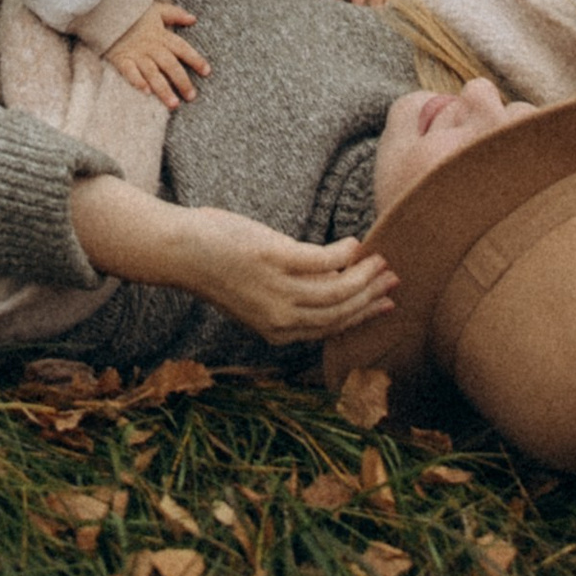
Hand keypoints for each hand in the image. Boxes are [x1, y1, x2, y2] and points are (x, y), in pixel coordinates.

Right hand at [103, 0, 207, 107]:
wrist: (107, 12)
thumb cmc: (135, 14)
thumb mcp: (157, 9)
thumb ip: (176, 14)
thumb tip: (193, 19)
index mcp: (161, 35)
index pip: (182, 48)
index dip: (195, 59)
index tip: (207, 72)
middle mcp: (151, 46)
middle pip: (170, 65)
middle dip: (182, 81)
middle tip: (191, 96)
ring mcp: (136, 54)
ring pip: (153, 73)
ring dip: (163, 89)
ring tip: (173, 104)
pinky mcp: (122, 59)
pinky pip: (130, 72)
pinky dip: (137, 81)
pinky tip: (146, 92)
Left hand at [171, 209, 394, 347]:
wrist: (182, 251)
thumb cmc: (218, 266)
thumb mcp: (257, 294)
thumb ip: (290, 296)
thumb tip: (332, 280)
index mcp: (276, 331)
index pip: (331, 328)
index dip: (361, 316)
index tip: (385, 304)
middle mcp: (280, 318)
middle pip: (339, 312)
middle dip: (370, 296)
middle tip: (394, 280)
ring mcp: (278, 290)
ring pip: (336, 291)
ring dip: (364, 276)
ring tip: (381, 261)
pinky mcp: (275, 260)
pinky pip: (323, 261)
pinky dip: (344, 254)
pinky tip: (355, 244)